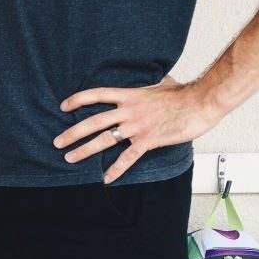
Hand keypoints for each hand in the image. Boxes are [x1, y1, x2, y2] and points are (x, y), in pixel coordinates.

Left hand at [54, 77, 225, 183]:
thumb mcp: (161, 82)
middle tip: (57, 142)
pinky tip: (106, 178)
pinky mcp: (148, 140)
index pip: (97, 95)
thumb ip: (148, 85)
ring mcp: (137, 126)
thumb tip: (150, 79)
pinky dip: (116, 170)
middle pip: (93, 122)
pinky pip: (128, 157)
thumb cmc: (184, 93)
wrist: (201, 102)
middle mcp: (129, 111)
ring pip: (104, 140)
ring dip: (84, 151)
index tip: (63, 107)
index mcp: (130, 95)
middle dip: (72, 133)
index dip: (78, 100)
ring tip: (70, 158)